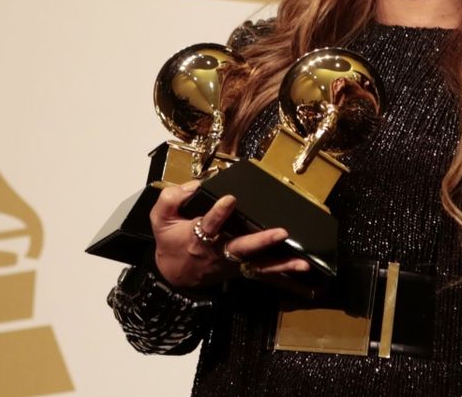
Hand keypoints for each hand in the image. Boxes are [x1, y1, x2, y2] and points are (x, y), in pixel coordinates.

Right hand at [150, 181, 311, 289]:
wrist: (173, 276)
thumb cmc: (170, 242)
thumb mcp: (159, 219)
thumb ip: (171, 199)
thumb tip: (193, 185)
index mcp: (197, 237)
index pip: (209, 224)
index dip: (219, 213)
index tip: (230, 199)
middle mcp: (218, 251)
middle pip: (241, 247)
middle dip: (261, 240)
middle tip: (281, 232)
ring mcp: (232, 263)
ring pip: (258, 264)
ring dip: (281, 264)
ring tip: (302, 262)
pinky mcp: (240, 269)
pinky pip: (263, 272)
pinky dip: (282, 271)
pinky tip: (300, 268)